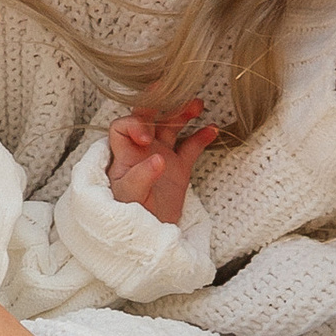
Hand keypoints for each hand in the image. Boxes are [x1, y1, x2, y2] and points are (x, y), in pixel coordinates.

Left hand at [105, 98, 218, 228]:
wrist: (144, 239)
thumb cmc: (126, 217)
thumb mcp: (129, 198)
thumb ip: (141, 177)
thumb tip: (158, 158)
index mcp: (124, 155)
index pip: (122, 127)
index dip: (134, 124)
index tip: (147, 137)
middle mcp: (142, 152)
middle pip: (148, 119)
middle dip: (161, 107)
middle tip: (175, 97)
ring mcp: (162, 158)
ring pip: (171, 128)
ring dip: (182, 114)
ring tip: (197, 104)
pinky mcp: (178, 170)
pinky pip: (191, 148)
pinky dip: (202, 137)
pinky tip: (213, 130)